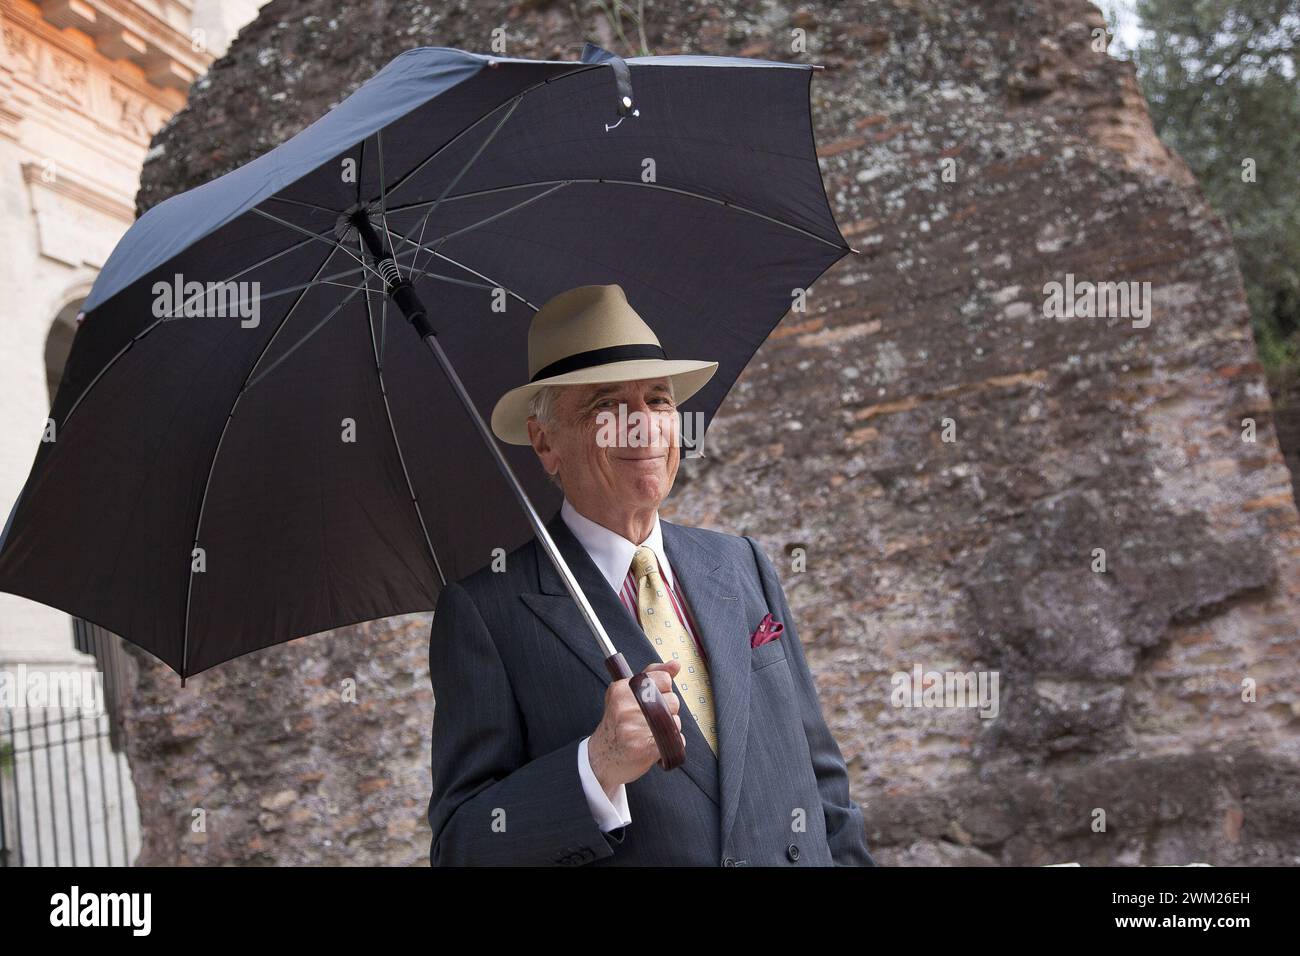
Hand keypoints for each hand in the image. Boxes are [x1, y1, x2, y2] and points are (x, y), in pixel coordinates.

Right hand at [588, 660, 683, 796]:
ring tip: (652, 733)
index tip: (653, 699)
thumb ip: (653, 675)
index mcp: (622, 689)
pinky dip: (672, 744)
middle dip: (668, 711)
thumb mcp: (627, 694)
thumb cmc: (618, 724)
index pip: (664, 679)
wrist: (602, 757)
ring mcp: (633, 727)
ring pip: (675, 721)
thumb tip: (675, 664)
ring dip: (670, 729)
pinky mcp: (643, 748)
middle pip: (672, 700)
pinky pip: (674, 740)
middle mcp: (626, 706)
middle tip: (651, 720)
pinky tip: (657, 745)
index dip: (664, 690)